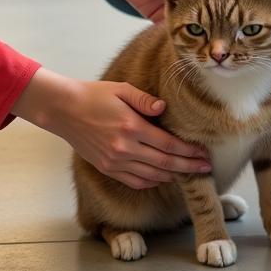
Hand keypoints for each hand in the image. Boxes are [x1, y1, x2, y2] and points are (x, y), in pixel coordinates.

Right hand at [12, 68, 212, 189]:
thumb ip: (145, 100)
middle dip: (188, 167)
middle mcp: (124, 148)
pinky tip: (163, 177)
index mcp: (131, 126)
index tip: (203, 153)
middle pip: (164, 163)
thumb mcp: (121, 90)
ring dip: (173, 176)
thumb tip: (164, 108)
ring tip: (189, 174)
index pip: (167, 144)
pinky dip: (152, 181)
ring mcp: (115, 161)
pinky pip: (135, 181)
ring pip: (152, 175)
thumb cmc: (95, 95)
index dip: (188, 151)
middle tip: (206, 169)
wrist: (64, 110)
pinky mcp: (107, 168)